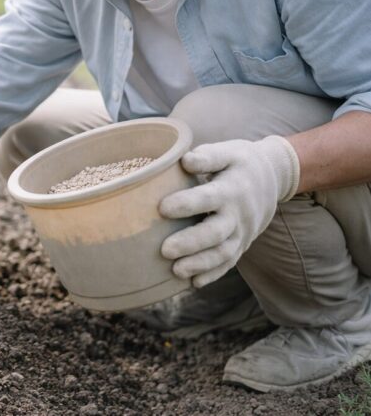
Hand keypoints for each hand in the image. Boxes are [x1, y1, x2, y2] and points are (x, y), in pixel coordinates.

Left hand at [159, 135, 299, 287]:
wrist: (273, 179)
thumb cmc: (239, 164)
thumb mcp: (228, 152)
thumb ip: (208, 156)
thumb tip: (185, 161)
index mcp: (231, 189)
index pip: (209, 198)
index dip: (187, 204)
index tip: (162, 208)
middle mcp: (238, 214)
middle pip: (216, 233)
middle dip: (191, 243)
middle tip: (164, 250)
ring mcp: (241, 232)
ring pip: (223, 253)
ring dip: (200, 264)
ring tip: (176, 271)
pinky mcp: (241, 244)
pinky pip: (229, 263)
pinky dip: (213, 274)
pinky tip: (193, 283)